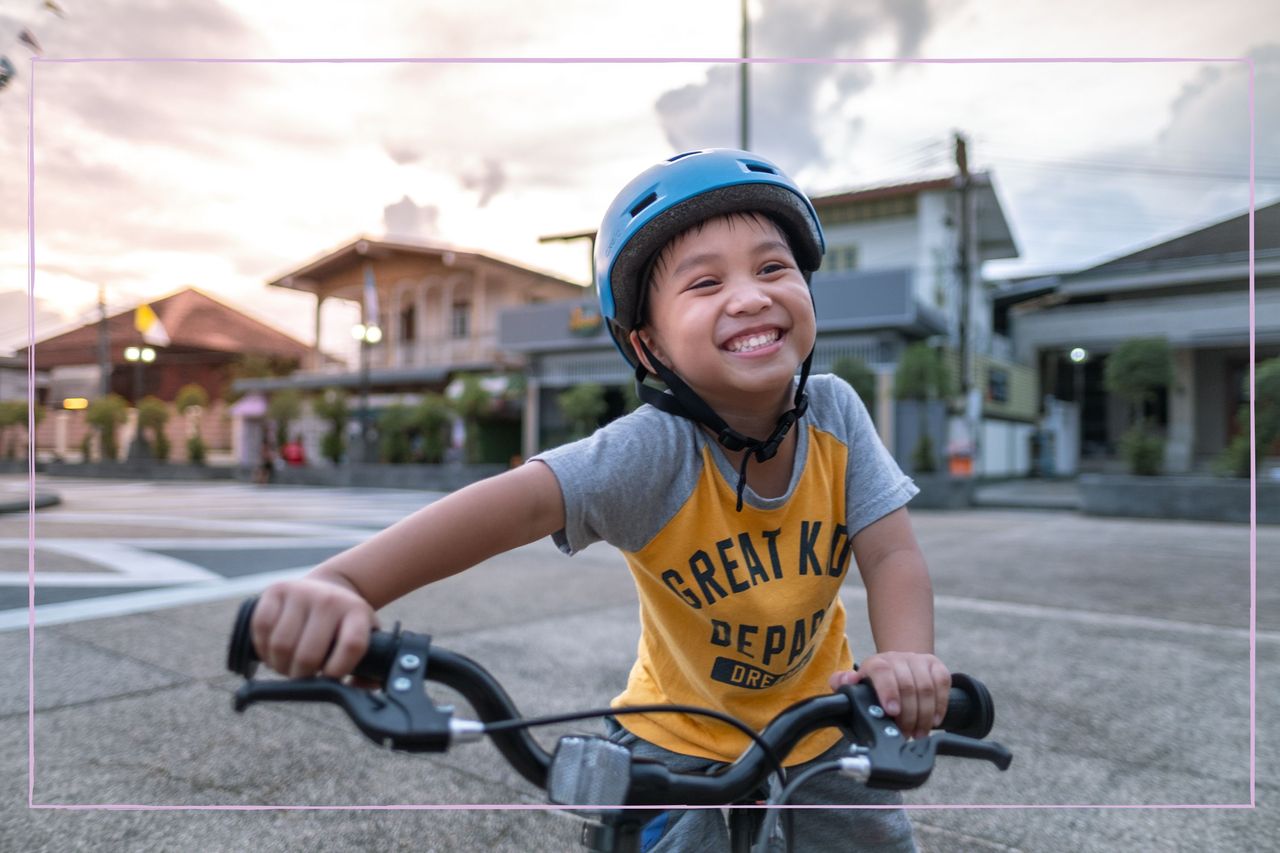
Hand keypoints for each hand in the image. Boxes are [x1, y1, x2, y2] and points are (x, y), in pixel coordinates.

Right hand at [250, 577, 377, 679]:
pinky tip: (271, 650)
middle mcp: (330, 599)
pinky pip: (261, 627)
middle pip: (308, 654)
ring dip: (279, 665)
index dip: (337, 670)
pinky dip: (262, 647)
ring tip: (286, 664)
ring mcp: (302, 592)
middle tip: (301, 676)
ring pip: (281, 645)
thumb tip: (355, 688)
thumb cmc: (344, 624)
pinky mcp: (276, 590)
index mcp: (357, 612)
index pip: (352, 646)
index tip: (329, 677)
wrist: (328, 587)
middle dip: (300, 676)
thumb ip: (370, 668)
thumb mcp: (365, 637)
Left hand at [829, 652, 950, 739]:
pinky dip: (940, 705)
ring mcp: (918, 660)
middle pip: (907, 685)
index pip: (883, 673)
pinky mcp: (935, 665)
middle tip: (906, 734)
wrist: (897, 665)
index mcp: (876, 664)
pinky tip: (934, 721)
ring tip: (919, 733)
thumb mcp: (856, 685)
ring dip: (924, 715)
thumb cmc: (873, 683)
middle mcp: (897, 658)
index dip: (888, 692)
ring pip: (926, 687)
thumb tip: (847, 681)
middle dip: (908, 715)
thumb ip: (842, 683)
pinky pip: (942, 683)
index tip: (892, 712)